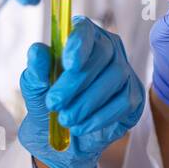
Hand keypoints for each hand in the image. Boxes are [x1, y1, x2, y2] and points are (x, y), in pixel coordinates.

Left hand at [18, 18, 144, 167]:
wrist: (60, 137)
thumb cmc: (47, 101)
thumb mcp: (34, 86)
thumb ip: (36, 69)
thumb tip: (38, 51)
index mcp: (81, 37)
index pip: (85, 29)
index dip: (79, 44)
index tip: (68, 64)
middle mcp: (107, 48)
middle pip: (102, 54)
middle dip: (76, 81)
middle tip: (54, 103)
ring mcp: (124, 71)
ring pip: (115, 78)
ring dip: (87, 102)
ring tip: (65, 119)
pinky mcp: (134, 96)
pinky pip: (124, 102)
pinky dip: (100, 117)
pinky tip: (80, 127)